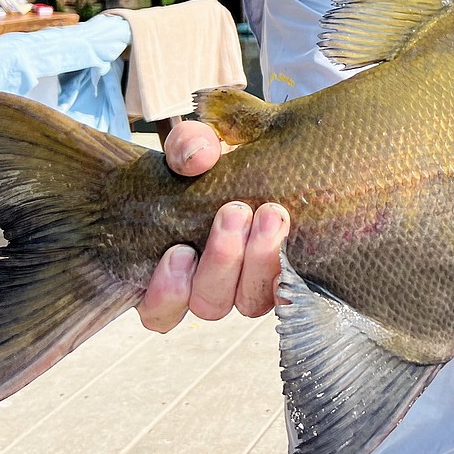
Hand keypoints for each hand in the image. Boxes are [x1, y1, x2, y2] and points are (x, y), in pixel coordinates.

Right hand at [136, 121, 289, 332]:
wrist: (260, 156)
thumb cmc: (213, 161)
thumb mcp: (195, 143)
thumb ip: (188, 144)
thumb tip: (198, 158)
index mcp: (172, 269)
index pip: (159, 309)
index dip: (168, 291)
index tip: (181, 251)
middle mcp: (207, 287)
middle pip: (209, 304)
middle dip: (222, 259)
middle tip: (234, 212)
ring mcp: (247, 286)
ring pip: (248, 304)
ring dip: (259, 261)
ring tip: (269, 214)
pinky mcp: (284, 277)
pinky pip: (287, 298)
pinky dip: (289, 280)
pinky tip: (294, 247)